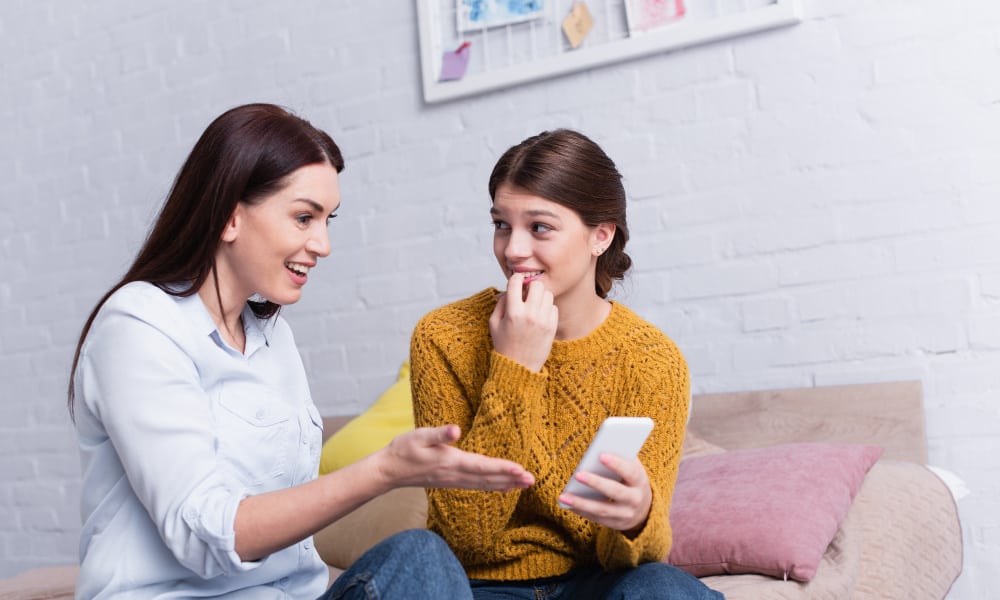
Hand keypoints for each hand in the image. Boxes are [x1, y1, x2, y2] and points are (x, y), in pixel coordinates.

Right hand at [375, 425, 534, 490]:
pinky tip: (503, 487)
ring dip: (506, 484)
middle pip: (488, 479)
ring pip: (484, 484)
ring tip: (524, 484)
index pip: (482, 466)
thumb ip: (439, 433)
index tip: (520, 470)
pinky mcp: (451, 482)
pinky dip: (493, 486)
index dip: (502, 468)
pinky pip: (477, 486)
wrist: (389, 470)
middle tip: (532, 480)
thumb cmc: (404, 449)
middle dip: (511, 479)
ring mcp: (453, 480)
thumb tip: (456, 430)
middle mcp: (455, 474)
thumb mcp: (419, 435)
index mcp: (451, 462)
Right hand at [489, 273, 557, 371]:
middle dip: (530, 287)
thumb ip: (500, 303)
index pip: (516, 282)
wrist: (519, 367)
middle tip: (526, 295)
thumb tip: (510, 289)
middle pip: (536, 285)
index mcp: (513, 312)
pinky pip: (554, 307)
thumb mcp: (494, 323)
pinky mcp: (552, 327)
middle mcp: (530, 314)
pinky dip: (547, 308)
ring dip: (540, 297)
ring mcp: (543, 321)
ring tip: (533, 305)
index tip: (516, 283)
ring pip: (547, 294)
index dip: (515, 279)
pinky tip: (539, 316)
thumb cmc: (504, 345)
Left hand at [557, 455, 652, 532]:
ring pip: (602, 509)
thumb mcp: (632, 470)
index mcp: (640, 481)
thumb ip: (621, 458)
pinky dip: (580, 510)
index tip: (601, 455)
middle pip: (615, 491)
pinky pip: (596, 518)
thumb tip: (600, 446)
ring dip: (581, 503)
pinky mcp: (615, 524)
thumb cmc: (631, 481)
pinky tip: (567, 503)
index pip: (630, 472)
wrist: (644, 510)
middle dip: (596, 482)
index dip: (617, 464)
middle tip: (577, 474)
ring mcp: (625, 514)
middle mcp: (635, 499)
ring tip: (563, 496)